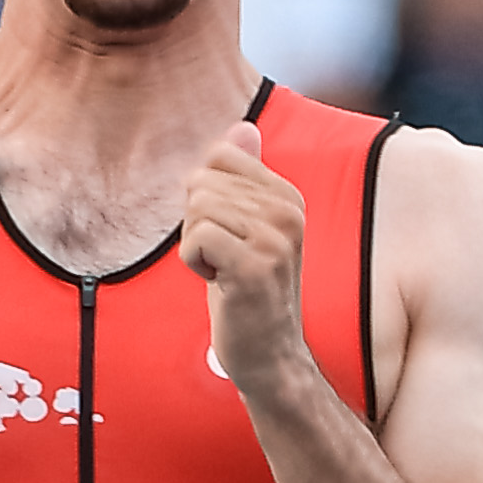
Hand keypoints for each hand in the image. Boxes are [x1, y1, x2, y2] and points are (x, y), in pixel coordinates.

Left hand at [180, 130, 312, 397]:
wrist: (269, 354)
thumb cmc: (248, 290)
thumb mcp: (247, 227)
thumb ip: (244, 176)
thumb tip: (242, 128)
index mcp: (287, 195)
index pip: (217, 159)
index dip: (205, 198)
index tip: (229, 235)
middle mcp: (288, 212)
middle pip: (201, 184)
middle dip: (198, 225)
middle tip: (225, 260)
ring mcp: (275, 239)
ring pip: (196, 209)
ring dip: (195, 246)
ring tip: (224, 271)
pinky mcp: (255, 266)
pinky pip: (196, 238)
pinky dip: (194, 263)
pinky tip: (219, 283)